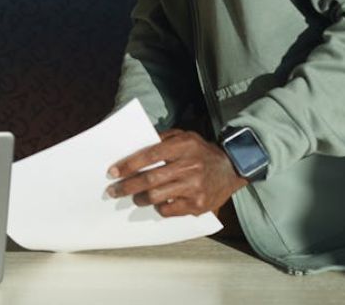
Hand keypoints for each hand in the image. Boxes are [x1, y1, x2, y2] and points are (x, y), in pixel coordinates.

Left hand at [105, 129, 246, 217]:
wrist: (232, 168)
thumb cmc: (202, 151)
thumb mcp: (185, 136)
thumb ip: (162, 139)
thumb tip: (135, 147)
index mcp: (183, 147)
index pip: (149, 155)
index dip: (128, 165)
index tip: (112, 172)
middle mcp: (189, 167)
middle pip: (149, 179)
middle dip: (127, 186)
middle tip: (113, 191)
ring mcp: (194, 187)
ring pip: (156, 196)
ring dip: (140, 199)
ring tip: (134, 198)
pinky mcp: (198, 205)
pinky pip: (169, 210)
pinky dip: (158, 208)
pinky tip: (156, 203)